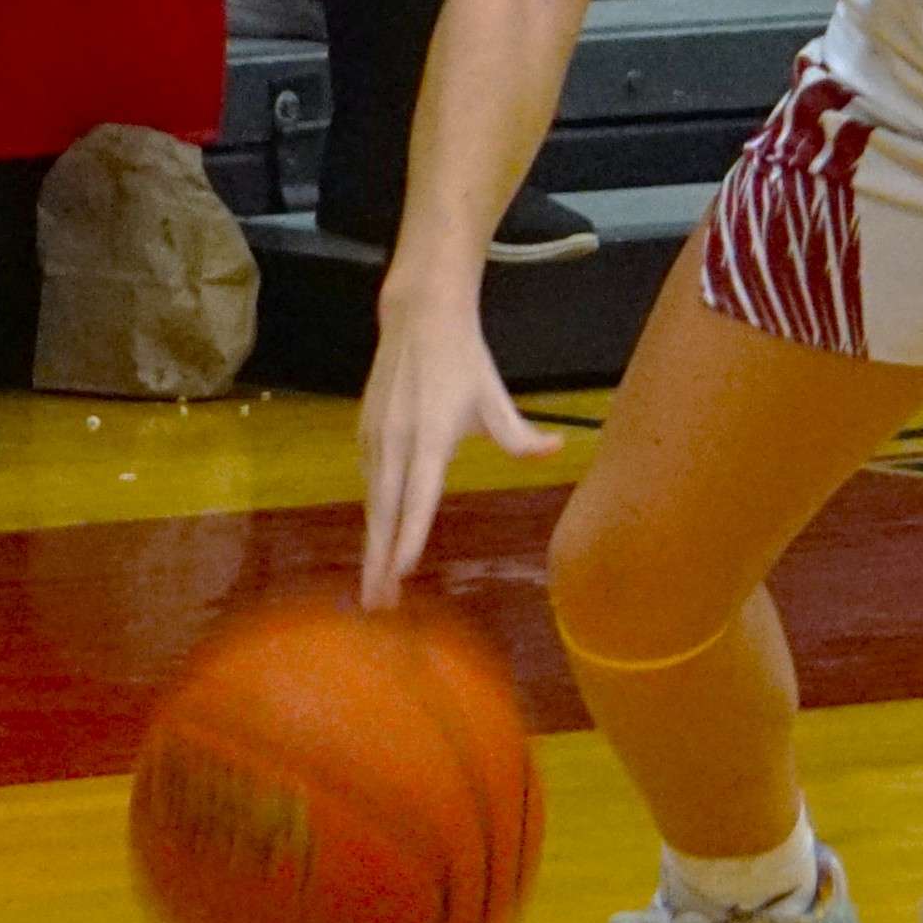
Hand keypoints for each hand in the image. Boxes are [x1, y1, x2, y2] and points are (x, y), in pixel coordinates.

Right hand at [353, 295, 556, 608]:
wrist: (419, 319)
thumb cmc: (463, 361)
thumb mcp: (495, 398)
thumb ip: (521, 435)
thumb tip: (558, 450)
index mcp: (431, 437)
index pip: (420, 496)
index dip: (411, 534)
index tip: (404, 571)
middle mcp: (397, 442)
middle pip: (384, 512)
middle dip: (379, 561)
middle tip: (377, 604)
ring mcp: (375, 437)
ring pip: (373, 500)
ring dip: (372, 544)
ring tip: (376, 584)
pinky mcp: (365, 432)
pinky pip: (369, 481)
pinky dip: (373, 513)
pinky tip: (378, 534)